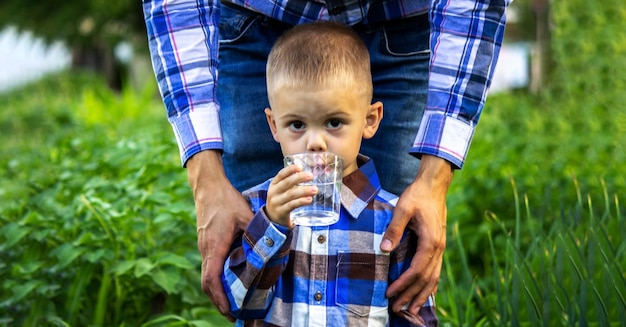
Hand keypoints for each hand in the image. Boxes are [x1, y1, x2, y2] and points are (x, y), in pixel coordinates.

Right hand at [187, 151, 252, 320]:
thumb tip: (272, 246)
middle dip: (218, 301)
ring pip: (207, 275)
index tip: (229, 311)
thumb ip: (257, 233)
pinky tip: (228, 281)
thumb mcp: (245, 216)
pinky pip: (209, 266)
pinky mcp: (206, 242)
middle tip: (233, 314)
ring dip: (217, 291)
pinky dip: (216, 279)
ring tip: (231, 303)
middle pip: (207, 284)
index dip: (219, 298)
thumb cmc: (226, 200)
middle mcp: (206, 249)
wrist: (208, 186)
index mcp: (214, 246)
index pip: (211, 279)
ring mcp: (204, 246)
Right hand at [265, 164, 315, 226]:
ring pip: (291, 194)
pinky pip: (292, 205)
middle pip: (286, 183)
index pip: (281, 174)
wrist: (272, 217)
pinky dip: (301, 201)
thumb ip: (291, 182)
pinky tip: (309, 199)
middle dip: (299, 178)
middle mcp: (274, 192)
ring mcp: (276, 202)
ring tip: (315, 189)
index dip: (290, 170)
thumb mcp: (282, 189)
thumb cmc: (281, 199)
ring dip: (304, 191)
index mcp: (274, 184)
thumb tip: (308, 174)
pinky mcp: (281, 212)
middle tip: (311, 176)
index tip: (300, 166)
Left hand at [381, 155, 452, 313]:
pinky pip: (435, 270)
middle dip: (411, 296)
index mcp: (431, 241)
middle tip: (397, 309)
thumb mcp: (403, 208)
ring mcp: (440, 247)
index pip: (416, 270)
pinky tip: (423, 293)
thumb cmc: (417, 195)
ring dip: (422, 295)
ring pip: (433, 277)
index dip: (403, 284)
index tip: (390, 293)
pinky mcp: (437, 245)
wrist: (434, 185)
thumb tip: (384, 249)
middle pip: (426, 279)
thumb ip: (394, 229)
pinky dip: (429, 285)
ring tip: (411, 310)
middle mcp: (438, 247)